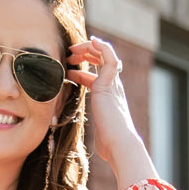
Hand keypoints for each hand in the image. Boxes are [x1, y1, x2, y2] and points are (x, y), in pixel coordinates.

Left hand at [65, 38, 154, 189]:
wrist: (119, 144)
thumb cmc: (110, 145)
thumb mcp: (100, 134)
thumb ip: (99, 133)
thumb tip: (98, 149)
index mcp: (110, 98)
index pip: (98, 77)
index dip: (84, 70)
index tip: (70, 69)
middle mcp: (114, 88)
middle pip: (102, 63)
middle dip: (86, 55)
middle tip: (70, 54)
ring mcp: (113, 84)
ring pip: (105, 56)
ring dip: (89, 49)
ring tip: (73, 49)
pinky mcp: (110, 83)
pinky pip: (110, 57)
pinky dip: (102, 46)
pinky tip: (92, 40)